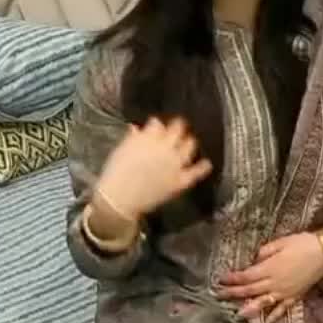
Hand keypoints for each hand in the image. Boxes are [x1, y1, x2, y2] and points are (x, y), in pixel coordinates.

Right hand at [93, 117, 212, 221]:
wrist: (120, 198)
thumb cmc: (116, 173)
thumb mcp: (121, 151)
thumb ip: (132, 139)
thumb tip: (136, 129)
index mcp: (148, 137)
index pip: (158, 123)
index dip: (157, 124)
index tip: (157, 126)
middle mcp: (165, 147)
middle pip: (177, 130)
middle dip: (177, 127)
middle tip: (178, 127)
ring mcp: (175, 163)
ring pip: (189, 146)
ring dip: (189, 142)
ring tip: (190, 142)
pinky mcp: (180, 180)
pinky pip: (195, 172)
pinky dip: (202, 167)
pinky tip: (207, 163)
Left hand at [218, 233, 322, 322]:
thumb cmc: (302, 244)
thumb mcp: (280, 242)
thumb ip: (264, 253)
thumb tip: (253, 261)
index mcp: (269, 268)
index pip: (246, 276)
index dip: (232, 279)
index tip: (221, 279)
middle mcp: (274, 283)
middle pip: (250, 290)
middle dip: (233, 293)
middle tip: (219, 296)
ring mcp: (284, 292)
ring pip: (263, 303)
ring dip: (249, 308)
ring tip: (237, 314)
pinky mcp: (294, 297)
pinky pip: (282, 309)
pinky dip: (274, 316)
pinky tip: (266, 322)